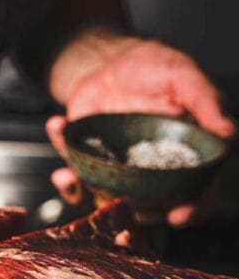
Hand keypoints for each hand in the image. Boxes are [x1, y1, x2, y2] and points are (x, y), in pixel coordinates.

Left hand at [45, 30, 235, 225]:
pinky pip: (76, 183)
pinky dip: (62, 170)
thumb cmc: (153, 69)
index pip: (197, 192)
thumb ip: (206, 101)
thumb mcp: (183, 76)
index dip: (193, 209)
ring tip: (69, 172)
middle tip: (121, 204)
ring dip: (83, 191)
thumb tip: (229, 132)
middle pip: (150, 209)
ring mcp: (119, 175)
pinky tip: (57, 128)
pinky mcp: (89, 168)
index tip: (180, 215)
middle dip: (134, 215)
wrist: (110, 63)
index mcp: (183, 157)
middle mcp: (152, 174)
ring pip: (106, 203)